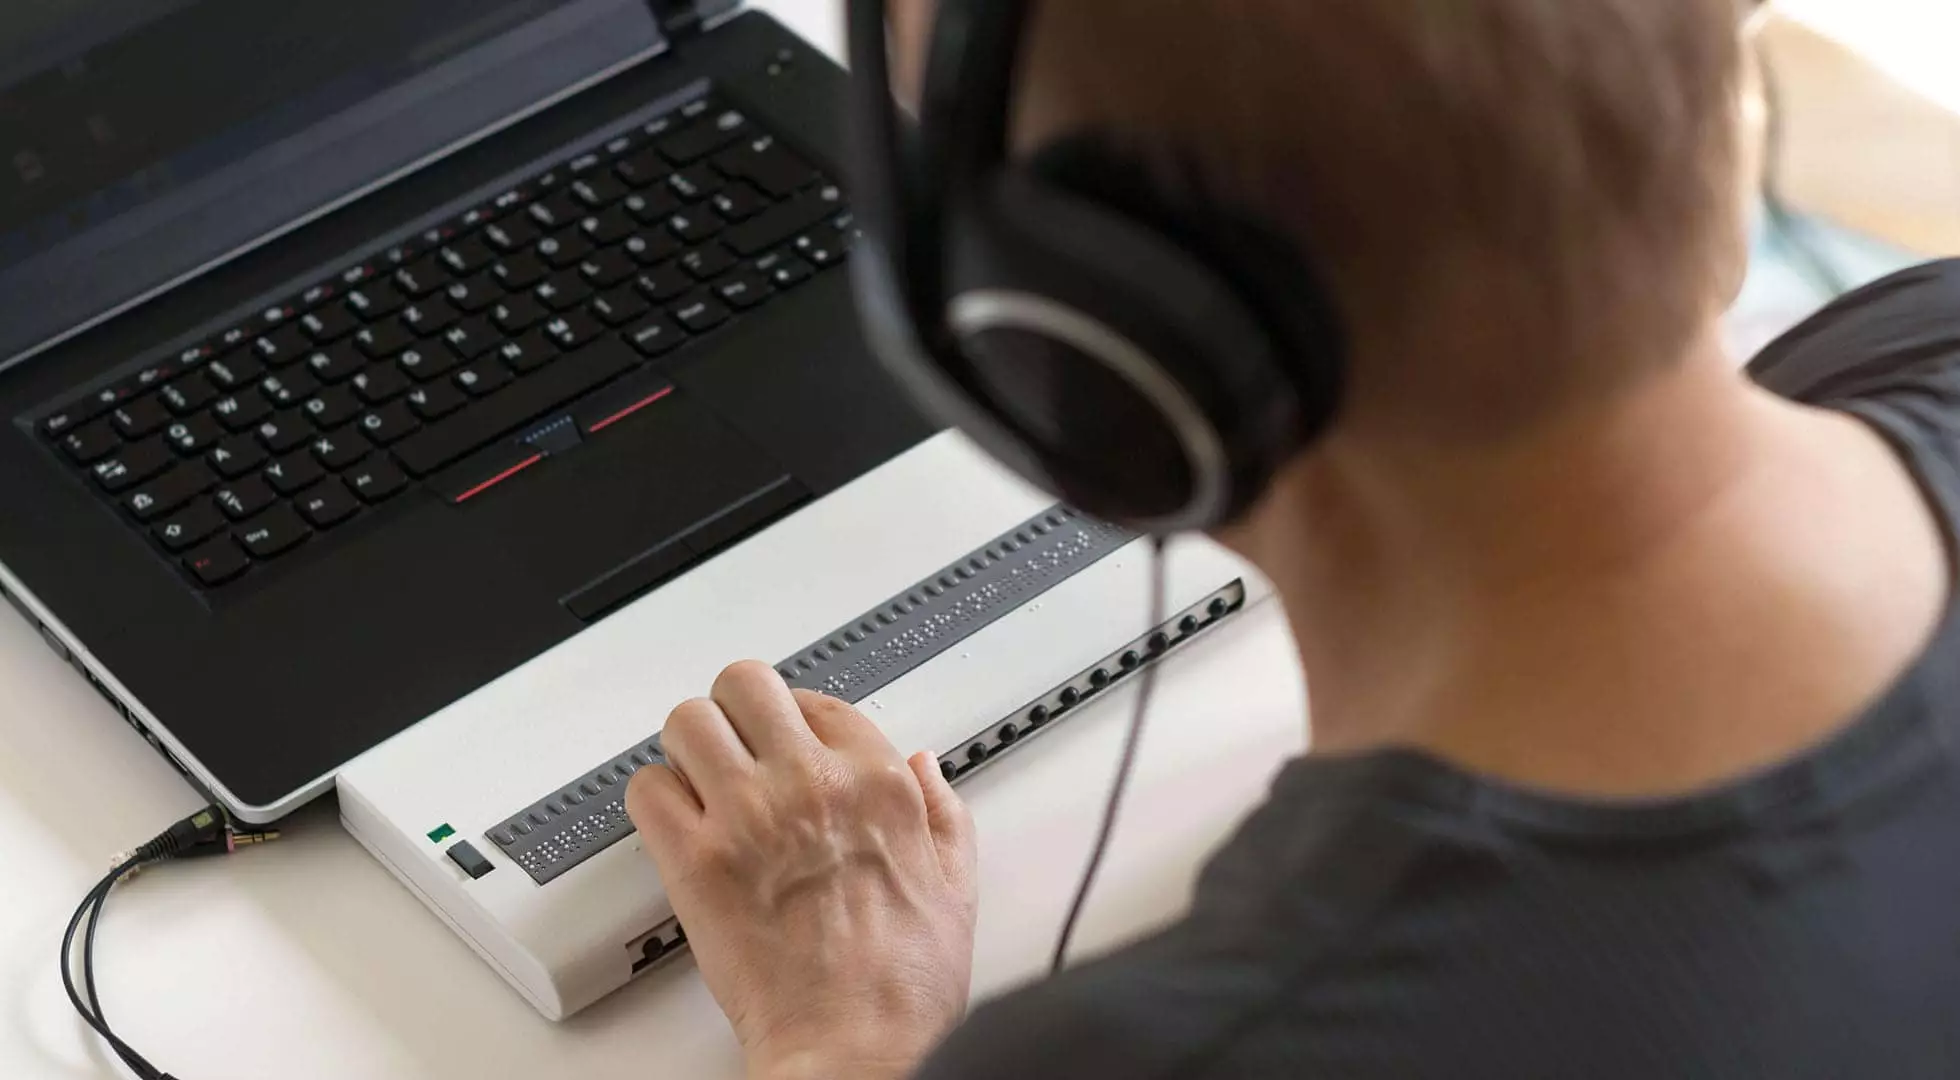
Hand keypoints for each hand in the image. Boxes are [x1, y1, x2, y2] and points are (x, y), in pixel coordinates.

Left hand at [627, 662, 978, 1079]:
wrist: (855, 1048)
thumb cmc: (902, 986)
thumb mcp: (957, 883)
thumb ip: (943, 810)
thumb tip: (924, 766)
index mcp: (878, 783)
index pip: (820, 701)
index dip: (796, 720)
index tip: (786, 741)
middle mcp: (812, 784)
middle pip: (746, 686)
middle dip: (734, 711)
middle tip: (733, 744)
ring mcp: (750, 817)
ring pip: (688, 723)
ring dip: (688, 748)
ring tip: (697, 780)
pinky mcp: (697, 862)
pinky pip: (648, 790)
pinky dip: (654, 801)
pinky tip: (675, 825)